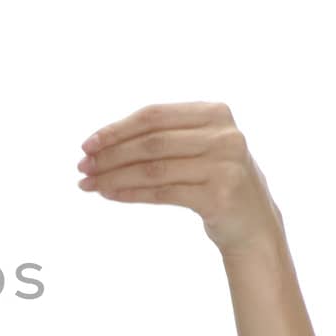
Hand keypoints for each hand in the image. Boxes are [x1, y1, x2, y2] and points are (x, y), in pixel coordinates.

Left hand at [76, 102, 283, 256]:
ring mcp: (225, 165)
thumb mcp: (196, 146)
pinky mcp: (219, 196)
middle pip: (151, 142)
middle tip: (82, 167)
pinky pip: (162, 192)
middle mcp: (224, 135)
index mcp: (215, 112)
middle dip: (110, 155)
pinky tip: (110, 195)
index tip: (87, 144)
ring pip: (153, 168)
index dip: (116, 129)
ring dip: (114, 176)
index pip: (154, 115)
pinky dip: (130, 193)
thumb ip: (160, 135)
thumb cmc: (214, 179)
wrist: (253, 223)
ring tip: (89, 184)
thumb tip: (99, 143)